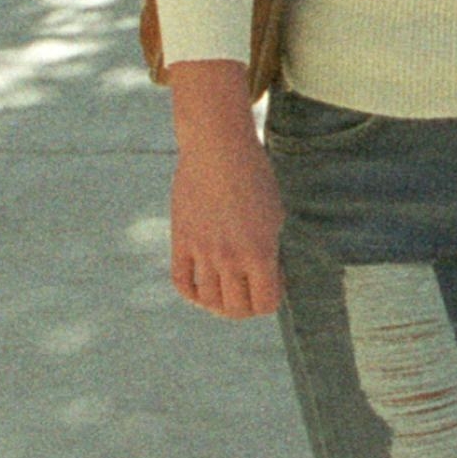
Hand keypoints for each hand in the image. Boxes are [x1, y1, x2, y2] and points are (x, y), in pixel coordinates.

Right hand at [170, 126, 285, 315]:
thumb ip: (270, 250)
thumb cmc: (254, 177)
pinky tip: (201, 288)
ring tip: (225, 293)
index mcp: (260, 252)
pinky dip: (192, 292)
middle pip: (235, 310)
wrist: (218, 148)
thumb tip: (268, 277)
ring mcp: (202, 251)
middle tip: (248, 294)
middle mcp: (230, 257)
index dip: (270, 300)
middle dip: (245, 308)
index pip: (265, 305)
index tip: (272, 284)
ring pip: (208, 300)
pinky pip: (182, 282)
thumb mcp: (275, 215)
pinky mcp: (181, 240)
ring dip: (218, 304)